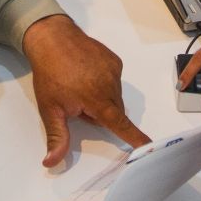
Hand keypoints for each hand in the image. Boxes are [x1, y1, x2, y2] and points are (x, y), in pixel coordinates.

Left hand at [22, 15, 149, 166]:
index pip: (121, 124)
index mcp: (98, 100)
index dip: (136, 137)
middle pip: (115, 112)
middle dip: (100, 114)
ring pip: (115, 96)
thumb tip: (52, 162)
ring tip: (80, 86)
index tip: (150, 146)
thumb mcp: (50, 109)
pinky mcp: (114, 60)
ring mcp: (114, 70)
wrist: (52, 38)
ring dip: (102, 98)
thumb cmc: (50, 74)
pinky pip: (114, 80)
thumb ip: (57, 137)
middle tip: (77, 103)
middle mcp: (111, 85)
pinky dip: (104, 83)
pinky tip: (87, 74)